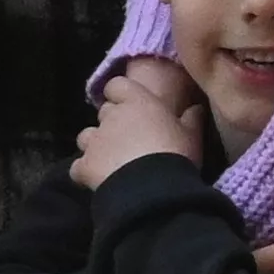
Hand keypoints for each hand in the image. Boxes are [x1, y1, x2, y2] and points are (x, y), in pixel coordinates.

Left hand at [72, 56, 206, 188]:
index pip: (117, 85)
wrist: (153, 188)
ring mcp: (94, 141)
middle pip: (104, 112)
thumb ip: (192, 119)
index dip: (121, 95)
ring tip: (112, 160)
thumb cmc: (176, 154)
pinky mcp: (84, 165)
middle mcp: (111, 116)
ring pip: (86, 136)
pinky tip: (97, 180)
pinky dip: (85, 171)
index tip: (131, 106)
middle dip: (113, 123)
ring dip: (95, 145)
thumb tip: (196, 108)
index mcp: (137, 102)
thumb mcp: (192, 136)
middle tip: (130, 139)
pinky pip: (78, 166)